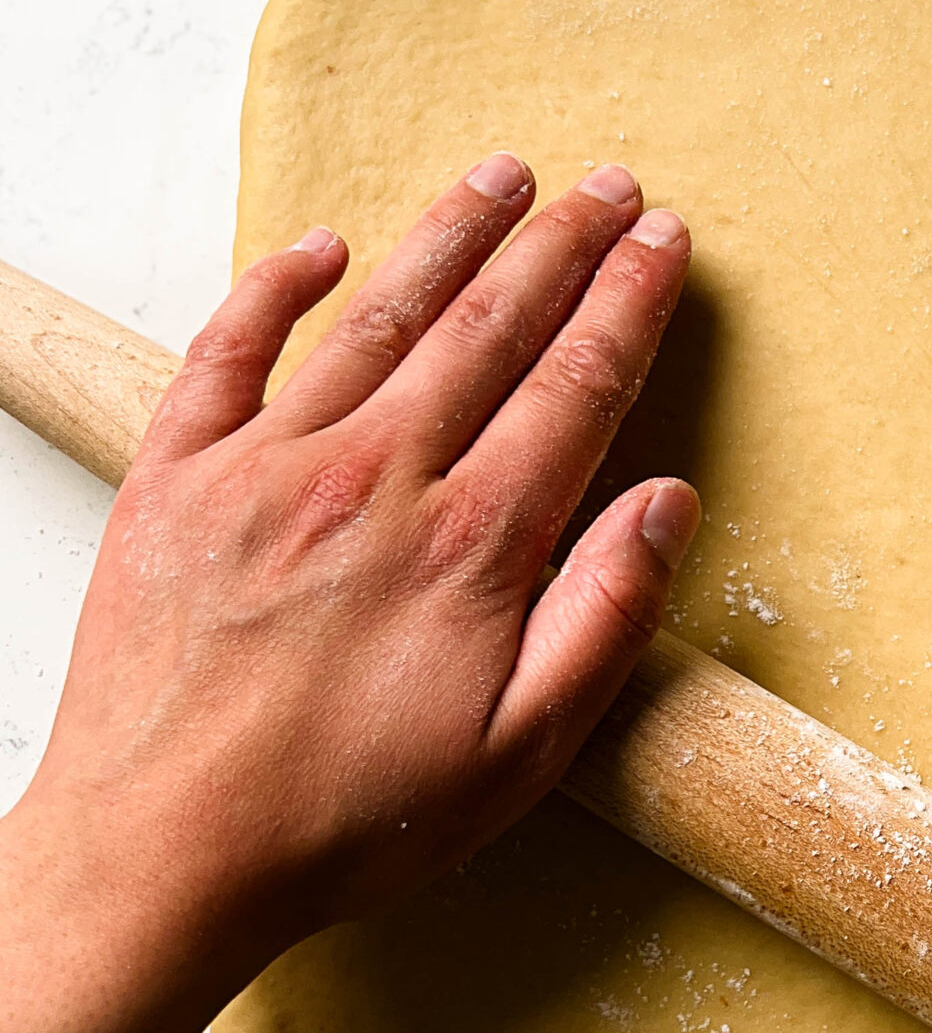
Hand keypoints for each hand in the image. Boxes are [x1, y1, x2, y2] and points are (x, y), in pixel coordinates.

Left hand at [1, 155, 698, 1032]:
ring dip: (449, 236)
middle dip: (562, 245)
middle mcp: (375, 479)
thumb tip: (666, 504)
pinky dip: (277, 286)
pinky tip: (321, 246)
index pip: (575, 388)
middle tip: (610, 186)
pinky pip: (230, 348)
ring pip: (377, 317)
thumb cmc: (351, 820)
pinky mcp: (175, 478)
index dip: (628, 306)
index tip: (663, 246)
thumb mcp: (522, 756)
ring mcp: (266, 467)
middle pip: (489, 327)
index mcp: (472, 546)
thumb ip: (604, 620)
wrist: (163, 855)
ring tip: (504, 177)